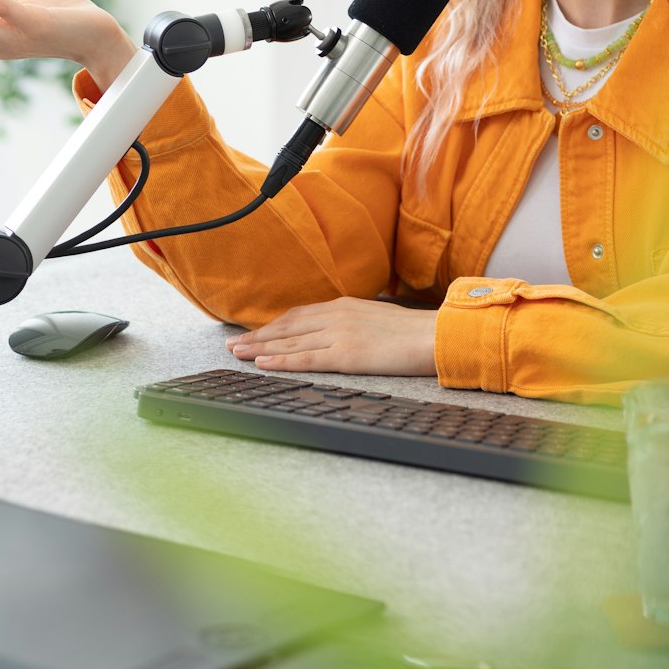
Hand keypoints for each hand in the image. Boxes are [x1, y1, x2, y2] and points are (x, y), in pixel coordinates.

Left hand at [225, 297, 437, 376]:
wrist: (436, 335)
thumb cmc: (413, 332)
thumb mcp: (377, 319)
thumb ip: (355, 323)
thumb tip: (343, 334)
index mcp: (344, 306)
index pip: (299, 315)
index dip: (273, 325)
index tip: (255, 333)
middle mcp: (337, 316)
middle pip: (287, 327)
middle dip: (258, 336)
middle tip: (233, 344)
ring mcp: (340, 334)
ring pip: (290, 342)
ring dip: (260, 348)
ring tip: (238, 354)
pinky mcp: (346, 354)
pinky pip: (306, 358)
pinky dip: (281, 361)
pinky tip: (263, 363)